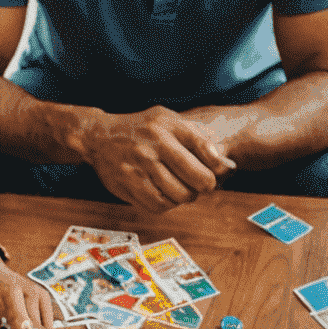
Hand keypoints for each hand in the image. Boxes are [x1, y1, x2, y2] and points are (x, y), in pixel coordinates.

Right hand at [80, 107, 232, 212]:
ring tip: (180, 188)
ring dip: (185, 197)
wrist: (99, 137)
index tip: (215, 172)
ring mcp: (139, 168)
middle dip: (204, 187)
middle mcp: (153, 147)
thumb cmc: (142, 130)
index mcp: (167, 127)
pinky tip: (164, 194)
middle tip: (198, 184)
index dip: (218, 168)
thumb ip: (198, 140)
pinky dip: (167, 204)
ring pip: (179, 196)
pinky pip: (159, 206)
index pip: (207, 152)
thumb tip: (227, 168)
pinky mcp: (128, 186)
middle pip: (198, 180)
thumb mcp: (170, 121)